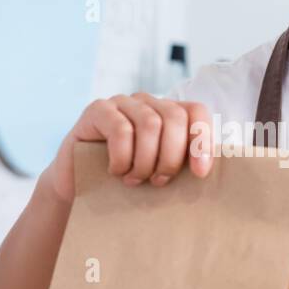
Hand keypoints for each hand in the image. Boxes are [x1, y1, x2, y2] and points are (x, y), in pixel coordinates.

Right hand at [42, 93, 213, 203]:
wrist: (79, 186)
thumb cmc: (125, 181)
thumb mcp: (159, 173)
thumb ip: (183, 166)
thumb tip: (210, 173)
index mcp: (168, 114)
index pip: (196, 112)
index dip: (202, 140)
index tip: (201, 173)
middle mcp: (147, 103)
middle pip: (174, 117)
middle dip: (171, 156)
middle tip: (159, 182)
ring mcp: (122, 102)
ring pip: (150, 123)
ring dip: (146, 160)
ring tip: (136, 180)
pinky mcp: (97, 109)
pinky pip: (120, 128)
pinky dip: (123, 156)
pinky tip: (116, 172)